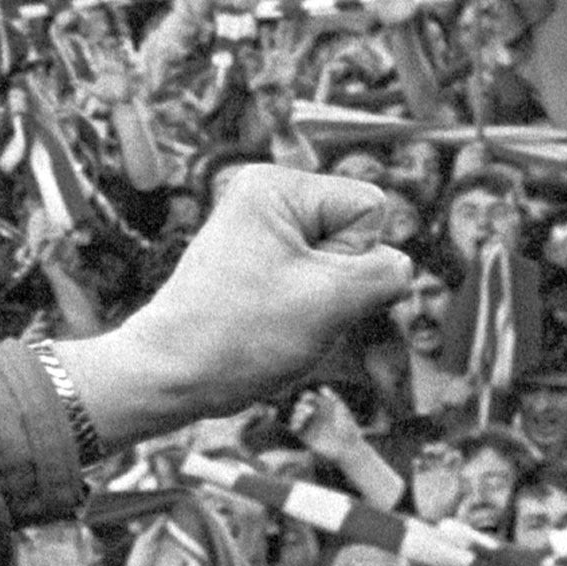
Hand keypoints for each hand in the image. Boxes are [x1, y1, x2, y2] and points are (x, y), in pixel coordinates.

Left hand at [84, 166, 418, 426]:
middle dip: (341, 285)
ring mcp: (261, 234)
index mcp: (277, 187)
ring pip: (339, 270)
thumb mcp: (332, 300)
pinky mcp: (259, 268)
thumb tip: (398, 266)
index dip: (355, 259)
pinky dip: (309, 316)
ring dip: (327, 307)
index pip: (370, 209)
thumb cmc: (238, 337)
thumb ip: (386, 272)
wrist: (168, 378)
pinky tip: (275, 333)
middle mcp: (267, 199)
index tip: (305, 288)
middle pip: (355, 238)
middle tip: (289, 313)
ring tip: (279, 326)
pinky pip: (315, 287)